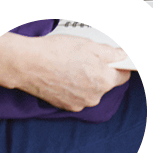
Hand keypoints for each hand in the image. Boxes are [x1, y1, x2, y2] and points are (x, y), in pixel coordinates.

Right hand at [16, 34, 130, 112]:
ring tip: (72, 64)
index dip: (120, 66)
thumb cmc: (57, 52)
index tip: (117, 60)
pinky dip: (74, 86)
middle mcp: (93, 96)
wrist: (29, 64)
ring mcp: (79, 103)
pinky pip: (77, 95)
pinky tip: (65, 73)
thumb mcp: (90, 45)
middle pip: (106, 83)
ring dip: (87, 79)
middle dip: (101, 71)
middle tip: (88, 57)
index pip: (123, 76)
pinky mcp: (65, 106)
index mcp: (104, 81)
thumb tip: (122, 56)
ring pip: (91, 90)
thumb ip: (111, 53)